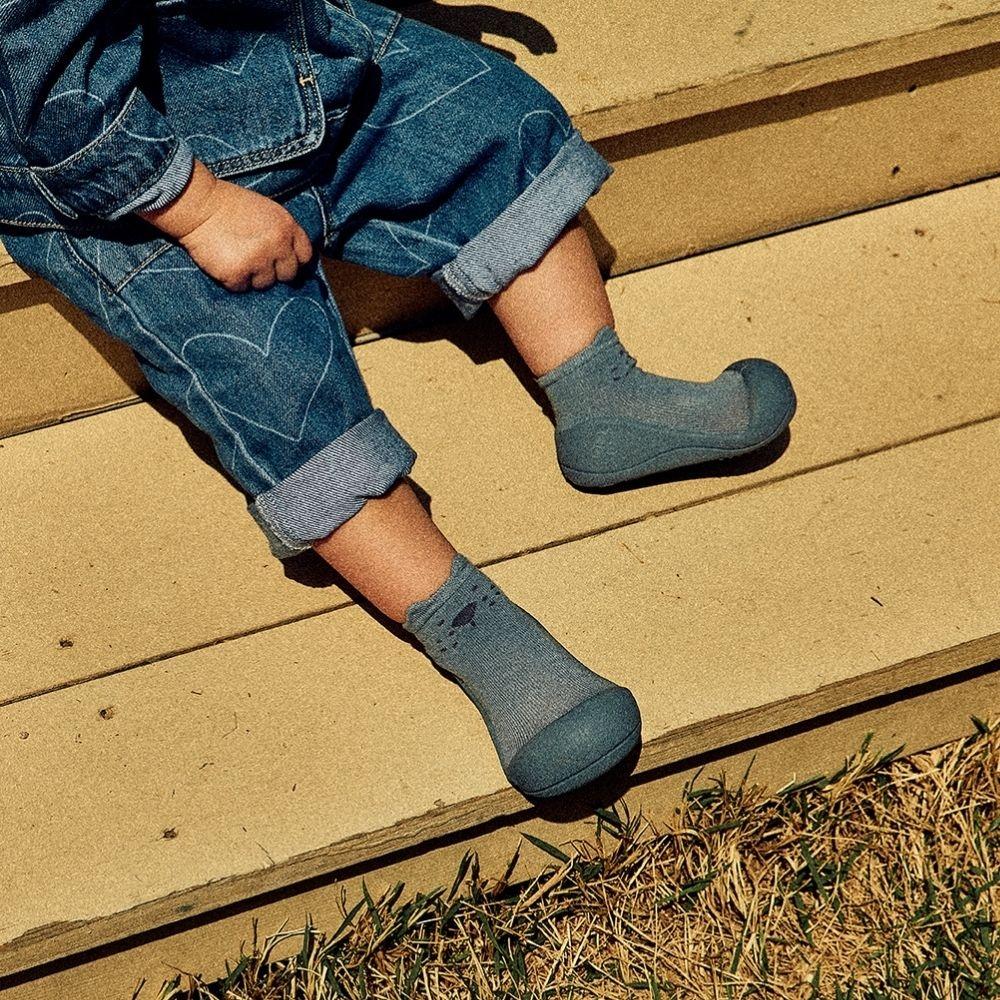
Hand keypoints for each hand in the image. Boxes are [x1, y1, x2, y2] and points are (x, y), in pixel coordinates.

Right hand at [138, 158, 313, 291]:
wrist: (198, 205)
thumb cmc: (230, 206)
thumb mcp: (265, 211)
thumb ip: (281, 233)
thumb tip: (291, 258)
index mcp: (287, 227)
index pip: (305, 256)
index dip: (294, 260)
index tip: (282, 262)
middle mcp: (278, 245)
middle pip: (288, 274)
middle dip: (274, 271)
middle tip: (255, 261)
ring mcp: (259, 261)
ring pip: (265, 284)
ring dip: (252, 277)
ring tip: (237, 258)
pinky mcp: (238, 274)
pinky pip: (242, 288)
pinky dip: (233, 280)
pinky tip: (224, 263)